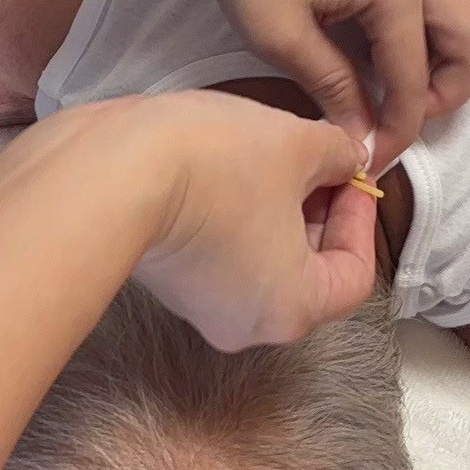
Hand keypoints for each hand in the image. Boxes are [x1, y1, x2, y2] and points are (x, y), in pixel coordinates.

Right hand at [127, 89, 380, 349]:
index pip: (354, 274)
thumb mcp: (296, 146)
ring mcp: (199, 304)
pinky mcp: (167, 277)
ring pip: (263, 257)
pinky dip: (235, 213)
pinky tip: (227, 166)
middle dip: (318, 209)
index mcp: (292, 309)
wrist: (110, 170)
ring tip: (270, 153)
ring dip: (276, 208)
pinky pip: (221, 249)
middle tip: (316, 157)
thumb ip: (338, 155)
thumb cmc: (211, 167)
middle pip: (308, 269)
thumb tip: (346, 157)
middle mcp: (246, 323)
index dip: (360, 216)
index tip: (352, 171)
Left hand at [190, 0, 469, 167]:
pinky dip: (440, 25)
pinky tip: (390, 43)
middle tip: (396, 116)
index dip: (396, 132)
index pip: (414, 82)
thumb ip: (331, 88)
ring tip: (399, 82)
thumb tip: (362, 137)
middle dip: (445, 94)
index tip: (369, 160)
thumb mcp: (280, 36)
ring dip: (451, 57)